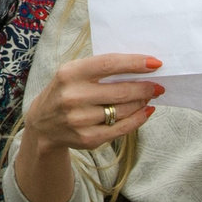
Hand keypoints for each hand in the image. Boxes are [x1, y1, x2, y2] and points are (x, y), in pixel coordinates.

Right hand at [22, 53, 165, 154]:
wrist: (42, 125)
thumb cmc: (65, 92)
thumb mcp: (73, 73)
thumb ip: (100, 69)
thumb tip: (140, 68)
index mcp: (70, 73)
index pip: (109, 64)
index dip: (135, 63)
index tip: (155, 63)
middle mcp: (73, 97)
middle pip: (120, 90)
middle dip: (145, 87)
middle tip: (158, 85)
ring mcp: (80, 120)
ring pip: (123, 110)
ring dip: (142, 103)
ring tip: (150, 96)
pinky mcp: (88, 138)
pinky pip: (121, 128)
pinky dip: (138, 119)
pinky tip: (145, 111)